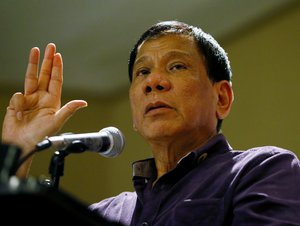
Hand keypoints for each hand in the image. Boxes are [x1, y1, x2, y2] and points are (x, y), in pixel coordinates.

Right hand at [2, 43, 86, 176]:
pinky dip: (18, 103)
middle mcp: (41, 97)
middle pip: (45, 74)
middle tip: (50, 46)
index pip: (56, 80)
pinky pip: (17, 96)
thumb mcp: (57, 122)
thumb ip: (69, 110)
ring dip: (33, 63)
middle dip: (48, 60)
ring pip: (31, 77)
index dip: (57, 68)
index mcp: (52, 101)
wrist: (21, 143)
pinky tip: (19, 114)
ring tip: (35, 50)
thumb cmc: (40, 135)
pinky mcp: (17, 103)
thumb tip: (83, 102)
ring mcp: (29, 99)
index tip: (58, 55)